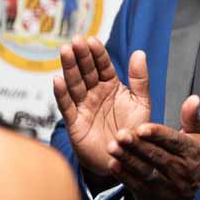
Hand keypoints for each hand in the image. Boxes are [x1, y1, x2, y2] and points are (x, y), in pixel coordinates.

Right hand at [53, 36, 150, 176]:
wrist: (126, 158)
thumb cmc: (134, 131)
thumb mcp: (142, 103)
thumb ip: (140, 79)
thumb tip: (140, 52)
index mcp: (111, 86)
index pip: (103, 65)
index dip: (97, 53)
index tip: (92, 40)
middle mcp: (95, 93)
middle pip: (86, 71)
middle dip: (81, 55)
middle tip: (75, 40)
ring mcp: (84, 106)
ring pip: (74, 84)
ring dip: (69, 68)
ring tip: (65, 51)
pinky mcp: (75, 123)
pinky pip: (67, 106)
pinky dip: (61, 94)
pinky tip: (57, 80)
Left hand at [106, 95, 199, 199]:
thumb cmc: (198, 160)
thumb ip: (192, 117)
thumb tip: (193, 99)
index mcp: (190, 152)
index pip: (173, 141)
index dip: (157, 134)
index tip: (143, 127)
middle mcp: (179, 169)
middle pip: (156, 155)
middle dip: (137, 144)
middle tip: (121, 134)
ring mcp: (166, 185)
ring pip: (145, 171)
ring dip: (127, 159)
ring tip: (113, 147)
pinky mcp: (153, 196)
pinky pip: (136, 186)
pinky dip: (124, 176)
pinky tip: (114, 164)